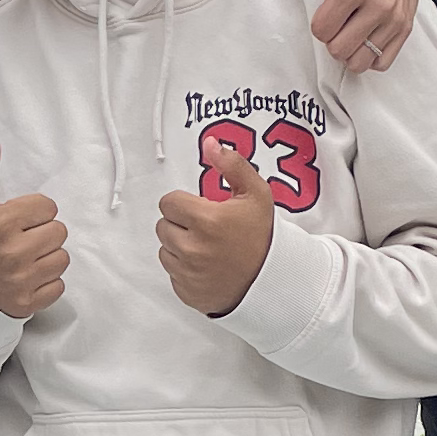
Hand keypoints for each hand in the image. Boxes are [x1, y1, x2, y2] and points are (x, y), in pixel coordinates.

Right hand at [0, 135, 66, 318]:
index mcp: (0, 223)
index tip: (19, 220)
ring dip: (48, 257)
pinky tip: (29, 277)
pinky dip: (47, 282)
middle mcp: (12, 252)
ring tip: (27, 258)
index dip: (36, 211)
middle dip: (44, 233)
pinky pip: (59, 285)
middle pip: (59, 231)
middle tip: (23, 239)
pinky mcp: (28, 302)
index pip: (48, 206)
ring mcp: (21, 280)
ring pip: (63, 258)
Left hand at [158, 162, 273, 316]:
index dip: (185, 203)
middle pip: (163, 225)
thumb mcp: (256, 194)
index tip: (202, 209)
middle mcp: (193, 248)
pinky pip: (172, 273)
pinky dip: (185, 268)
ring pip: (165, 249)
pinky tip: (207, 265)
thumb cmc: (262, 236)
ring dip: (180, 245)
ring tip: (208, 247)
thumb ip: (232, 165)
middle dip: (181, 223)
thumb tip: (210, 144)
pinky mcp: (185, 291)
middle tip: (207, 228)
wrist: (272, 280)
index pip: (168, 202)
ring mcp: (188, 273)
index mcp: (207, 220)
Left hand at [276, 0, 422, 73]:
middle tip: (336, 25)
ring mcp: (394, 17)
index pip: (322, 30)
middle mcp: (377, 3)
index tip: (324, 14)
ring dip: (350, 52)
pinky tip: (365, 40)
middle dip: (332, 40)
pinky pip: (383, 62)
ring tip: (349, 34)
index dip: (318, 25)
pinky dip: (371, 57)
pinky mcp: (406, 27)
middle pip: (340, 49)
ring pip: (361, 61)